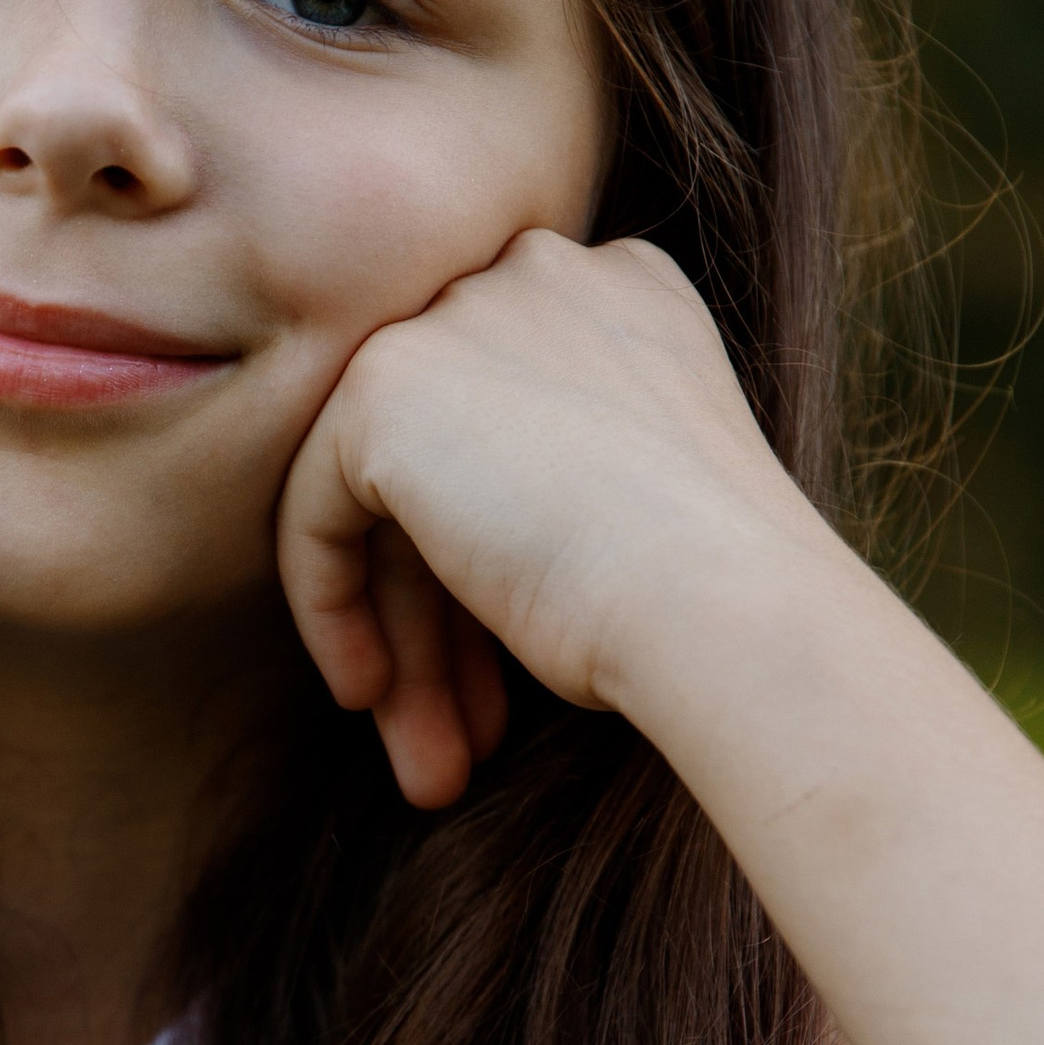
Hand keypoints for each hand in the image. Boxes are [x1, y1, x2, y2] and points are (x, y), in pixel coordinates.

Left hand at [275, 231, 820, 806]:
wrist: (726, 604)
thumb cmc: (717, 594)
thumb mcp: (643, 501)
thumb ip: (547, 473)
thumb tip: (449, 541)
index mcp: (619, 292)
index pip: (512, 423)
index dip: (495, 555)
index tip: (504, 669)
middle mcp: (536, 276)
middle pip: (447, 458)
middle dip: (446, 616)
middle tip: (461, 733)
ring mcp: (456, 317)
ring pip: (385, 495)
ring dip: (406, 640)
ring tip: (430, 767)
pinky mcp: (383, 384)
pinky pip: (318, 507)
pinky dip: (333, 606)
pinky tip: (372, 698)